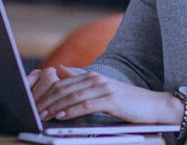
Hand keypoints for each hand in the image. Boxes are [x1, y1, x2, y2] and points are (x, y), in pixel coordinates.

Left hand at [31, 65, 183, 124]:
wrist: (153, 105)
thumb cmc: (127, 101)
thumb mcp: (102, 88)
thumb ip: (80, 80)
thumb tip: (59, 70)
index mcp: (92, 76)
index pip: (62, 84)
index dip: (46, 94)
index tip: (34, 104)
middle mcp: (96, 79)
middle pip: (64, 89)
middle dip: (46, 101)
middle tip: (34, 111)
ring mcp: (104, 88)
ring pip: (72, 97)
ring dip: (55, 107)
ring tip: (43, 115)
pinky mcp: (110, 99)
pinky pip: (86, 105)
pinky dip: (72, 111)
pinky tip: (62, 116)